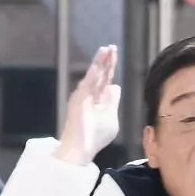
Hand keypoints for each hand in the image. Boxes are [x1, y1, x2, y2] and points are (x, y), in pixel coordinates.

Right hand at [54, 45, 120, 165]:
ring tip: (106, 49)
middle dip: (106, 60)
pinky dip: (93, 72)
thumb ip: (113, 102)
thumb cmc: (96, 136)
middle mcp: (90, 95)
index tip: (113, 53)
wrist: (81, 148)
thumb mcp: (111, 118)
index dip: (110, 66)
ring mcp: (84, 96)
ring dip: (99, 62)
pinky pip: (88, 83)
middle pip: (100, 74)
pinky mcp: (79, 100)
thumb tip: (115, 86)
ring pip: (94, 75)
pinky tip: (99, 62)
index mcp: (98, 99)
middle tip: (111, 47)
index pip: (106, 79)